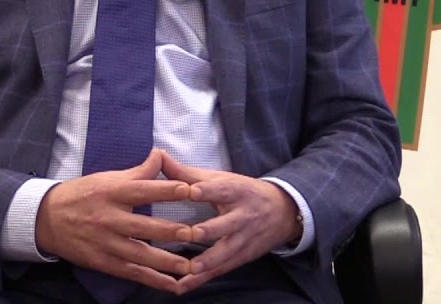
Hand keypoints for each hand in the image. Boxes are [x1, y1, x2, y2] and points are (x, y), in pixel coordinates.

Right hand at [34, 149, 195, 293]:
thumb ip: (138, 171)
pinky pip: (131, 272)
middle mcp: (109, 218)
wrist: (46, 219)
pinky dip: (152, 280)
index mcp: (112, 192)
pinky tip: (172, 284)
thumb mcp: (107, 177)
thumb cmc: (82, 194)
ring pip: (140, 254)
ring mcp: (105, 242)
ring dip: (167, 262)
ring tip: (191, 267)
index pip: (143, 189)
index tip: (191, 190)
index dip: (167, 190)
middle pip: (143, 226)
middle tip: (196, 234)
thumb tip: (161, 154)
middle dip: (171, 231)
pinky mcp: (102, 261)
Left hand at [157, 151, 302, 294]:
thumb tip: (158, 155)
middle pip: (227, 224)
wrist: (282, 212)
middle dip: (210, 230)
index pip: (221, 190)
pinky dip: (203, 279)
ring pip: (227, 252)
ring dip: (209, 261)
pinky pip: (221, 270)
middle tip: (191, 234)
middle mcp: (243, 216)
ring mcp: (244, 239)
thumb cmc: (242, 192)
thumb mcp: (221, 179)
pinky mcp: (242, 257)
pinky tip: (182, 286)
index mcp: (237, 191)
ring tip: (190, 268)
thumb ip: (187, 173)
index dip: (207, 190)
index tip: (191, 191)